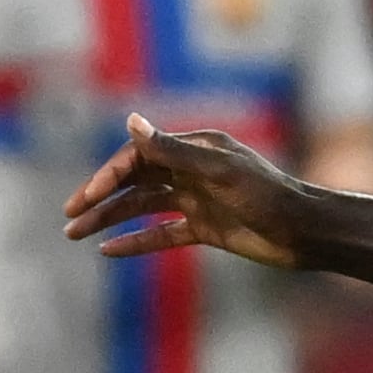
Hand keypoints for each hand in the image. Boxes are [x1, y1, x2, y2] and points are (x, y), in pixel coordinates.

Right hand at [60, 114, 309, 267]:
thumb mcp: (217, 172)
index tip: (87, 196)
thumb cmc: (267, 195)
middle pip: (135, 181)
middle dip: (100, 197)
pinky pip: (161, 234)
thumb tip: (131, 121)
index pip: (140, 156)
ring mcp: (196, 200)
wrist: (304, 232)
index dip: (110, 174)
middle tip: (68, 216)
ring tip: (76, 235)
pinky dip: (135, 242)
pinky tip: (109, 251)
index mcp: (195, 149)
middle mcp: (192, 171)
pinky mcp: (204, 229)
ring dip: (109, 220)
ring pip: (142, 208)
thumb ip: (171, 151)